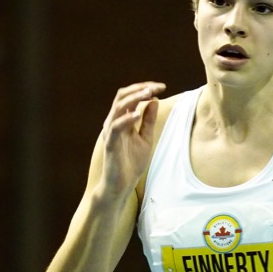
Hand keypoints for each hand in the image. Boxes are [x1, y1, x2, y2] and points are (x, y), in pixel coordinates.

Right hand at [100, 82, 165, 197]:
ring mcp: (110, 132)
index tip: (162, 86)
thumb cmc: (131, 163)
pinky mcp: (110, 143)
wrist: (122, 184)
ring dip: (133, 98)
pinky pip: (115, 127)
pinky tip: (137, 115)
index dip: (145, 89)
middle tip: (156, 87)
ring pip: (117, 107)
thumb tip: (154, 100)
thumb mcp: (145, 138)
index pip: (130, 97)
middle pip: (122, 96)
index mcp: (122, 120)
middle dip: (139, 89)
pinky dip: (126, 118)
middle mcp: (114, 122)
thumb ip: (148, 120)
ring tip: (148, 94)